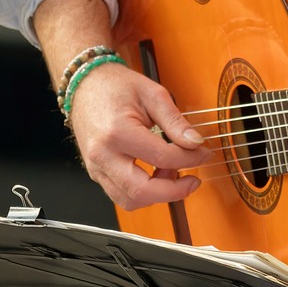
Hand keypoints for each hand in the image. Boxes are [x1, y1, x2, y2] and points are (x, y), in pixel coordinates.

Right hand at [66, 61, 214, 209]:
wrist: (84, 86)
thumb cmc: (115, 86)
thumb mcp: (152, 95)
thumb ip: (175, 121)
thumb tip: (195, 143)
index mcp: (118, 132)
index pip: (162, 158)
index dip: (190, 159)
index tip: (203, 153)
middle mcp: (103, 155)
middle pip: (142, 191)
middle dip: (175, 191)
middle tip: (193, 180)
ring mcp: (96, 167)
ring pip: (131, 201)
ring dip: (158, 194)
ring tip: (172, 172)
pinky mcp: (96, 173)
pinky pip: (121, 195)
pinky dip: (144, 192)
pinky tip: (156, 173)